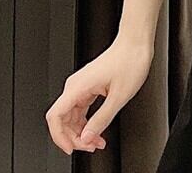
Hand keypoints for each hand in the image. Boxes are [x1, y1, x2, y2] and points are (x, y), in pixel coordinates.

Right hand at [45, 35, 153, 155]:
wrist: (136, 42)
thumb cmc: (130, 60)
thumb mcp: (119, 96)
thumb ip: (102, 119)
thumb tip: (87, 138)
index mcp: (78, 86)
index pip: (55, 117)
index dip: (59, 137)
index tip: (71, 148)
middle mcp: (76, 85)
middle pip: (62, 119)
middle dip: (75, 137)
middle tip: (91, 146)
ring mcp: (82, 85)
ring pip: (71, 115)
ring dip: (81, 131)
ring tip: (97, 141)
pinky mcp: (89, 85)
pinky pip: (80, 108)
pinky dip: (86, 121)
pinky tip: (97, 128)